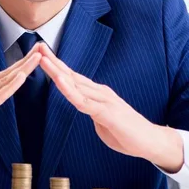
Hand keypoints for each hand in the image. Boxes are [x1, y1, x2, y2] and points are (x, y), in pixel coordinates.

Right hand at [0, 43, 41, 180]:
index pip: (4, 77)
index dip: (21, 66)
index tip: (36, 56)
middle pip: (7, 73)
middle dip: (26, 60)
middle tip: (42, 47)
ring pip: (3, 81)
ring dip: (22, 68)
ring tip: (37, 57)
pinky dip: (9, 87)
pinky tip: (20, 77)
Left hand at [38, 43, 183, 172]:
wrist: (151, 141)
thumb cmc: (127, 132)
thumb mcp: (103, 119)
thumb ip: (91, 110)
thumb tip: (82, 106)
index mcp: (97, 93)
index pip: (73, 77)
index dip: (57, 66)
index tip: (42, 56)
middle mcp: (100, 92)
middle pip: (71, 75)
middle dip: (53, 61)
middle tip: (38, 47)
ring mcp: (104, 100)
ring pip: (75, 84)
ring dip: (57, 71)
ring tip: (43, 59)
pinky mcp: (108, 112)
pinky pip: (84, 102)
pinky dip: (70, 91)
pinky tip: (60, 83)